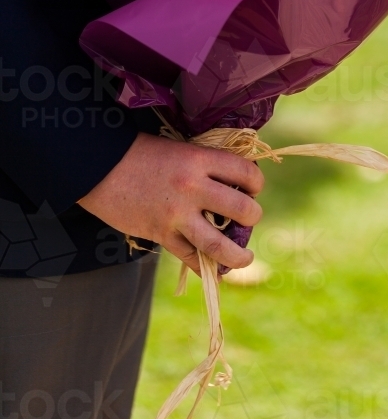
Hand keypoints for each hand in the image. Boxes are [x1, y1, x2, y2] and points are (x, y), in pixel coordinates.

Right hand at [78, 133, 263, 275]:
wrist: (99, 166)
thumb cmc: (143, 152)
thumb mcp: (181, 148)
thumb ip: (207, 164)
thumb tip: (236, 182)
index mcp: (199, 159)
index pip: (246, 173)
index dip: (256, 183)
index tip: (253, 188)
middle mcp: (192, 187)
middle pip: (242, 209)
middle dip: (253, 216)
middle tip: (250, 218)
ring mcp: (176, 215)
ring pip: (219, 244)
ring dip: (239, 256)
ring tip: (245, 258)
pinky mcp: (161, 235)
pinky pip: (190, 258)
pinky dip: (206, 268)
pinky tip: (215, 270)